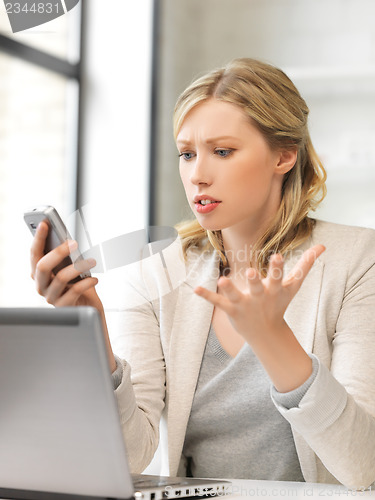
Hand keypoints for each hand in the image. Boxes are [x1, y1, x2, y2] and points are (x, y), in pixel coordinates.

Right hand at [30, 221, 100, 308]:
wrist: (87, 307)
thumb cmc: (77, 284)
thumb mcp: (70, 267)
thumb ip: (66, 257)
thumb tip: (70, 240)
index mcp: (39, 273)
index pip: (34, 254)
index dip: (38, 238)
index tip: (45, 223)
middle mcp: (41, 285)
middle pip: (42, 266)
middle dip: (58, 252)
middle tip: (74, 243)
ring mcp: (50, 297)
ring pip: (61, 278)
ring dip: (79, 267)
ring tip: (92, 261)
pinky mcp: (63, 306)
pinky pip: (75, 291)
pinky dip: (87, 282)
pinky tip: (95, 279)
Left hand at [195, 244, 324, 342]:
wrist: (267, 333)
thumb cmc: (280, 303)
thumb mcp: (294, 286)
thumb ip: (306, 265)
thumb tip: (322, 246)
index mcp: (274, 289)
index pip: (277, 276)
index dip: (277, 267)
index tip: (277, 255)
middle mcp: (259, 297)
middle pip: (258, 287)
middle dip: (255, 280)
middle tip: (251, 272)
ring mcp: (245, 304)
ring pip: (235, 295)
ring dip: (228, 288)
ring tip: (221, 280)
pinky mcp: (231, 310)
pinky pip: (218, 302)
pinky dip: (208, 296)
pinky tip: (195, 289)